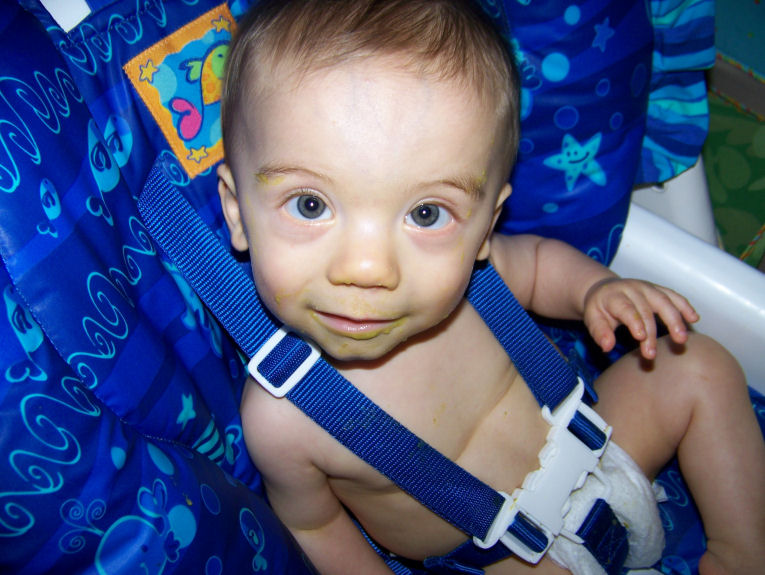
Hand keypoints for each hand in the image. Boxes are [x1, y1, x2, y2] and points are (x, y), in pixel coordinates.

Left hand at [583, 278, 698, 358]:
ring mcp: (647, 288)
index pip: (626, 309)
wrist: (604, 289)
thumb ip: (599, 332)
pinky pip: (674, 296)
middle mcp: (633, 289)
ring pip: (664, 301)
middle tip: (652, 354)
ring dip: (675, 319)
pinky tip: (694, 318)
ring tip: (681, 338)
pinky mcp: (658, 290)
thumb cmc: (600, 308)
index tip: (641, 338)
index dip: (635, 322)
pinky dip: (684, 306)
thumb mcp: (592, 318)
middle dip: (651, 333)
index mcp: (614, 295)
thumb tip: (607, 347)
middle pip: (646, 310)